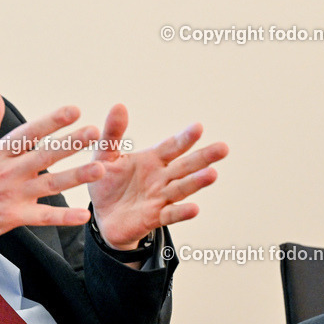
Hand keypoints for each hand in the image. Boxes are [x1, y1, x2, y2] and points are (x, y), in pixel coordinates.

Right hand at [0, 90, 105, 251]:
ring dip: (76, 177)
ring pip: (50, 185)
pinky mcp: (15, 217)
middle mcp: (8, 172)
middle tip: (94, 132)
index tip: (74, 110)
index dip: (51, 121)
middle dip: (70, 143)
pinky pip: (43, 217)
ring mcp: (13, 195)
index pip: (29, 133)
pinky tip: (83, 215)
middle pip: (44, 155)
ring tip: (100, 169)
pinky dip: (63, 217)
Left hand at [88, 105, 228, 249]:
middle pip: (185, 166)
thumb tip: (119, 105)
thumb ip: (112, 134)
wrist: (100, 216)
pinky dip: (182, 212)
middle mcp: (161, 177)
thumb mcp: (105, 156)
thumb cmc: (106, 183)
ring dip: (196, 182)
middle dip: (203, 157)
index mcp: (152, 160)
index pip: (172, 147)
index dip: (185, 138)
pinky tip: (194, 209)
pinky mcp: (153, 217)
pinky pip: (169, 214)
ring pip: (181, 188)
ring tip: (212, 174)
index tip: (198, 127)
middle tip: (223, 148)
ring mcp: (159, 198)